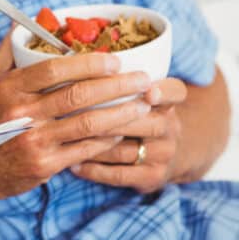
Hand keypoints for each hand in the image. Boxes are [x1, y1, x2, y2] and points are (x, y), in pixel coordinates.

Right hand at [0, 37, 153, 198]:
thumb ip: (6, 52)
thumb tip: (21, 23)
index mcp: (9, 88)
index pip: (54, 69)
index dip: (89, 62)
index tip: (115, 59)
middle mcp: (21, 114)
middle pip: (78, 95)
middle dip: (117, 85)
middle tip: (143, 79)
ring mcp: (34, 141)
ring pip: (88, 124)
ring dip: (121, 113)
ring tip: (144, 104)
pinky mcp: (44, 166)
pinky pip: (85, 149)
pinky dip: (108, 139)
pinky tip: (123, 130)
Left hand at [71, 77, 187, 192]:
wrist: (166, 153)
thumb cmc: (138, 115)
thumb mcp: (140, 96)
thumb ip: (119, 82)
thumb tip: (77, 62)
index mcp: (167, 102)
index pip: (175, 91)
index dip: (164, 92)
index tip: (149, 91)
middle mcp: (170, 127)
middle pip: (142, 121)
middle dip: (105, 117)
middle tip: (73, 113)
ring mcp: (163, 154)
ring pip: (123, 149)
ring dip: (91, 144)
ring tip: (63, 140)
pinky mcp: (152, 177)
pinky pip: (120, 175)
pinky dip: (95, 170)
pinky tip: (74, 165)